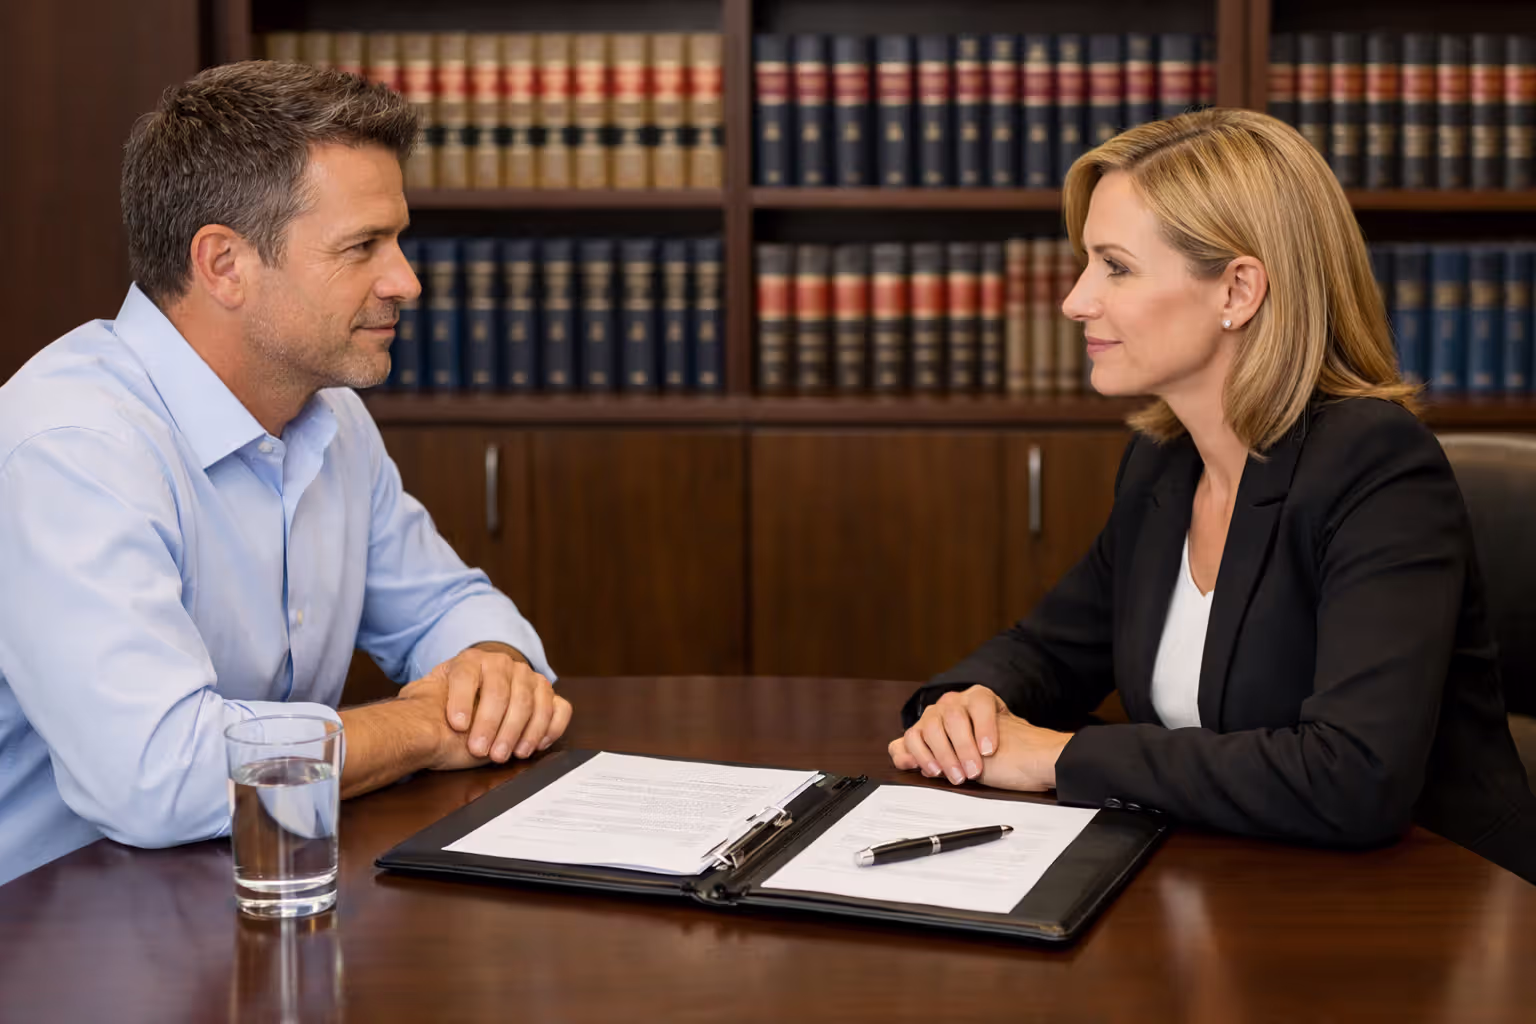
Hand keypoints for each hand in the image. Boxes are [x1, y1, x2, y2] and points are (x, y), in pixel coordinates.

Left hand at [399, 647, 571, 769]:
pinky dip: (550, 727)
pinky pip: (559, 708)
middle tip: (480, 751)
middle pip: (502, 691)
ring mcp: (529, 678)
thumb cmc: (450, 700)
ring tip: (506, 754)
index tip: (457, 726)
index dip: (461, 700)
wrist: (478, 690)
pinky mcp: (548, 695)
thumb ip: (419, 698)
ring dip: (520, 731)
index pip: (466, 675)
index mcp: (470, 660)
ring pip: (532, 700)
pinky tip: (534, 745)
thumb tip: (405, 710)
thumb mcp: (429, 693)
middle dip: (491, 724)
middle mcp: (503, 664)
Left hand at [887, 685, 1071, 791]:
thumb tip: (904, 759)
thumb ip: (932, 761)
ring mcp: (961, 701)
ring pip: (944, 720)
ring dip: (959, 749)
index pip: (908, 739)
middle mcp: (943, 711)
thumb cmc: (1001, 766)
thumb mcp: (957, 768)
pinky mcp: (982, 696)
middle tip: (959, 777)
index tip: (931, 773)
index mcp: (934, 730)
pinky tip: (989, 748)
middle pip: (923, 729)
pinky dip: (981, 732)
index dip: (914, 756)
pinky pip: (972, 712)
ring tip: (975, 768)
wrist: (1036, 761)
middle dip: (941, 757)